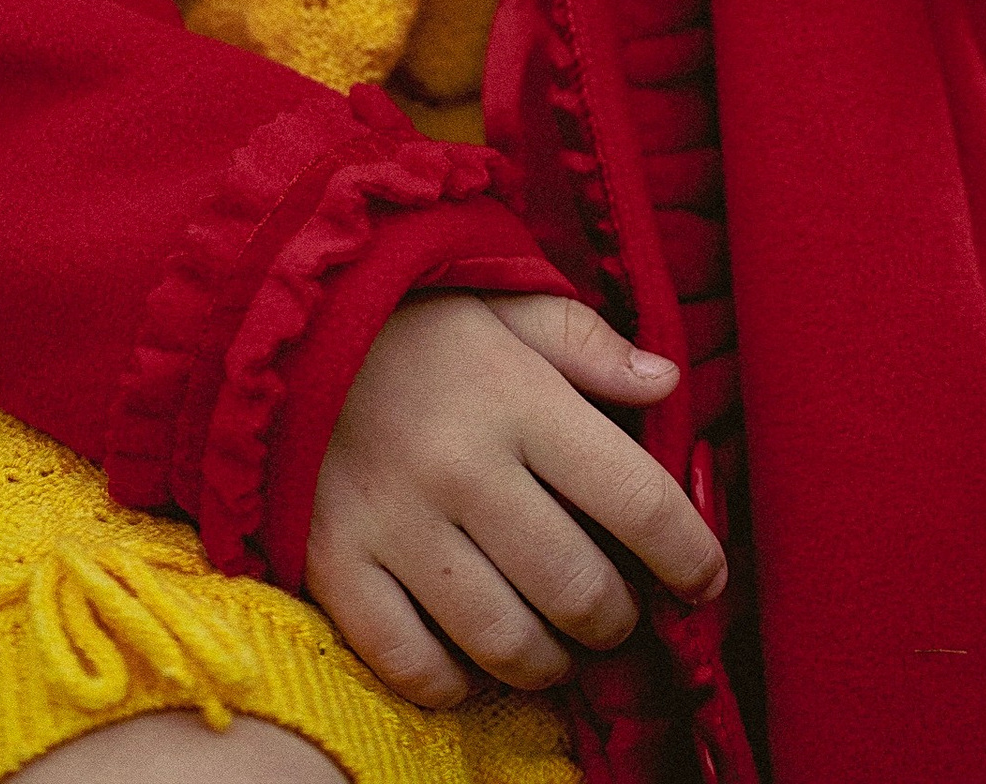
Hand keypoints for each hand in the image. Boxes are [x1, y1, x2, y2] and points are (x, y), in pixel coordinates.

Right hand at [307, 290, 722, 707]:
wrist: (277, 325)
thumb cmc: (413, 320)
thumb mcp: (505, 302)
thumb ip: (589, 343)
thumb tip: (669, 384)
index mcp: (518, 398)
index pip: (636, 498)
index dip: (690, 553)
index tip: (707, 579)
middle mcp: (463, 467)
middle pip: (577, 589)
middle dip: (620, 618)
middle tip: (620, 612)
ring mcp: (395, 525)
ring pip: (505, 642)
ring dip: (552, 662)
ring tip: (559, 644)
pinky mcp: (336, 565)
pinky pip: (412, 664)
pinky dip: (456, 682)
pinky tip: (473, 661)